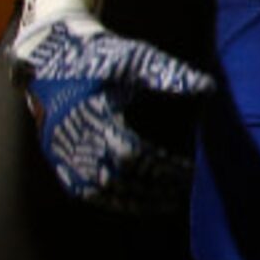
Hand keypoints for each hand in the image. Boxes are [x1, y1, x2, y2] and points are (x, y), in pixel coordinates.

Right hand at [14, 16, 214, 214]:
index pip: (131, 151)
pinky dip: (111, 201)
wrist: (50, 56)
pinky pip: (83, 190)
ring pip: (99, 189)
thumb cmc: (100, 55)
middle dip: (151, 186)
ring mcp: (61, 150)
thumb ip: (168, 74)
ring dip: (134, 200)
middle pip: (116, 176)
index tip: (188, 171)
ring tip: (166, 202)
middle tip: (182, 191)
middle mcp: (73, 136)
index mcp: (93, 112)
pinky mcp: (56, 157)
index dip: (160, 165)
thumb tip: (209, 87)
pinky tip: (136, 204)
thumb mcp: (134, 58)